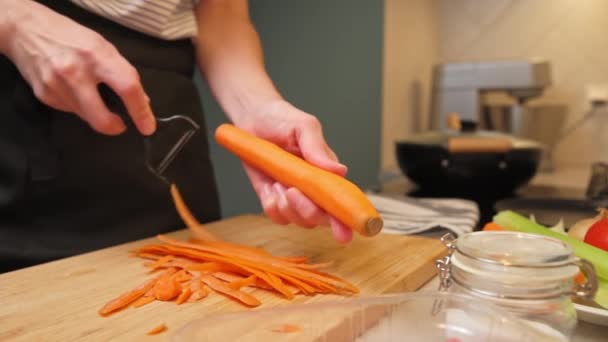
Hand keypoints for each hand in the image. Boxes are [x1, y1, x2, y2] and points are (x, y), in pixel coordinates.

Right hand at [1, 1, 154, 134]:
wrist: (27, 30)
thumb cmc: (71, 37)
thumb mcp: (103, 46)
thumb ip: (122, 72)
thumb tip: (142, 100)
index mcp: (98, 56)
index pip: (127, 88)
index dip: (141, 112)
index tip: (148, 127)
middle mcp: (76, 72)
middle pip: (101, 117)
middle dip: (115, 127)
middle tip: (121, 124)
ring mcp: (57, 86)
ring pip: (86, 117)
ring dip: (95, 113)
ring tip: (91, 94)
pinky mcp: (45, 95)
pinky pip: (70, 111)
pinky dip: (78, 106)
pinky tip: (72, 90)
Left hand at [237, 100, 352, 242]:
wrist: (253, 118)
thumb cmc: (282, 119)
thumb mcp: (304, 126)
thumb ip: (319, 149)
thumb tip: (340, 171)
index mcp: (328, 175)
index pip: (342, 203)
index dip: (345, 222)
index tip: (344, 234)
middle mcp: (314, 190)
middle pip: (318, 218)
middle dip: (306, 210)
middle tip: (292, 189)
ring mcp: (293, 197)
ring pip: (297, 220)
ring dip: (286, 206)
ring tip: (279, 180)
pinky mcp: (273, 198)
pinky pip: (276, 216)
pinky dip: (272, 205)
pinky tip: (270, 186)